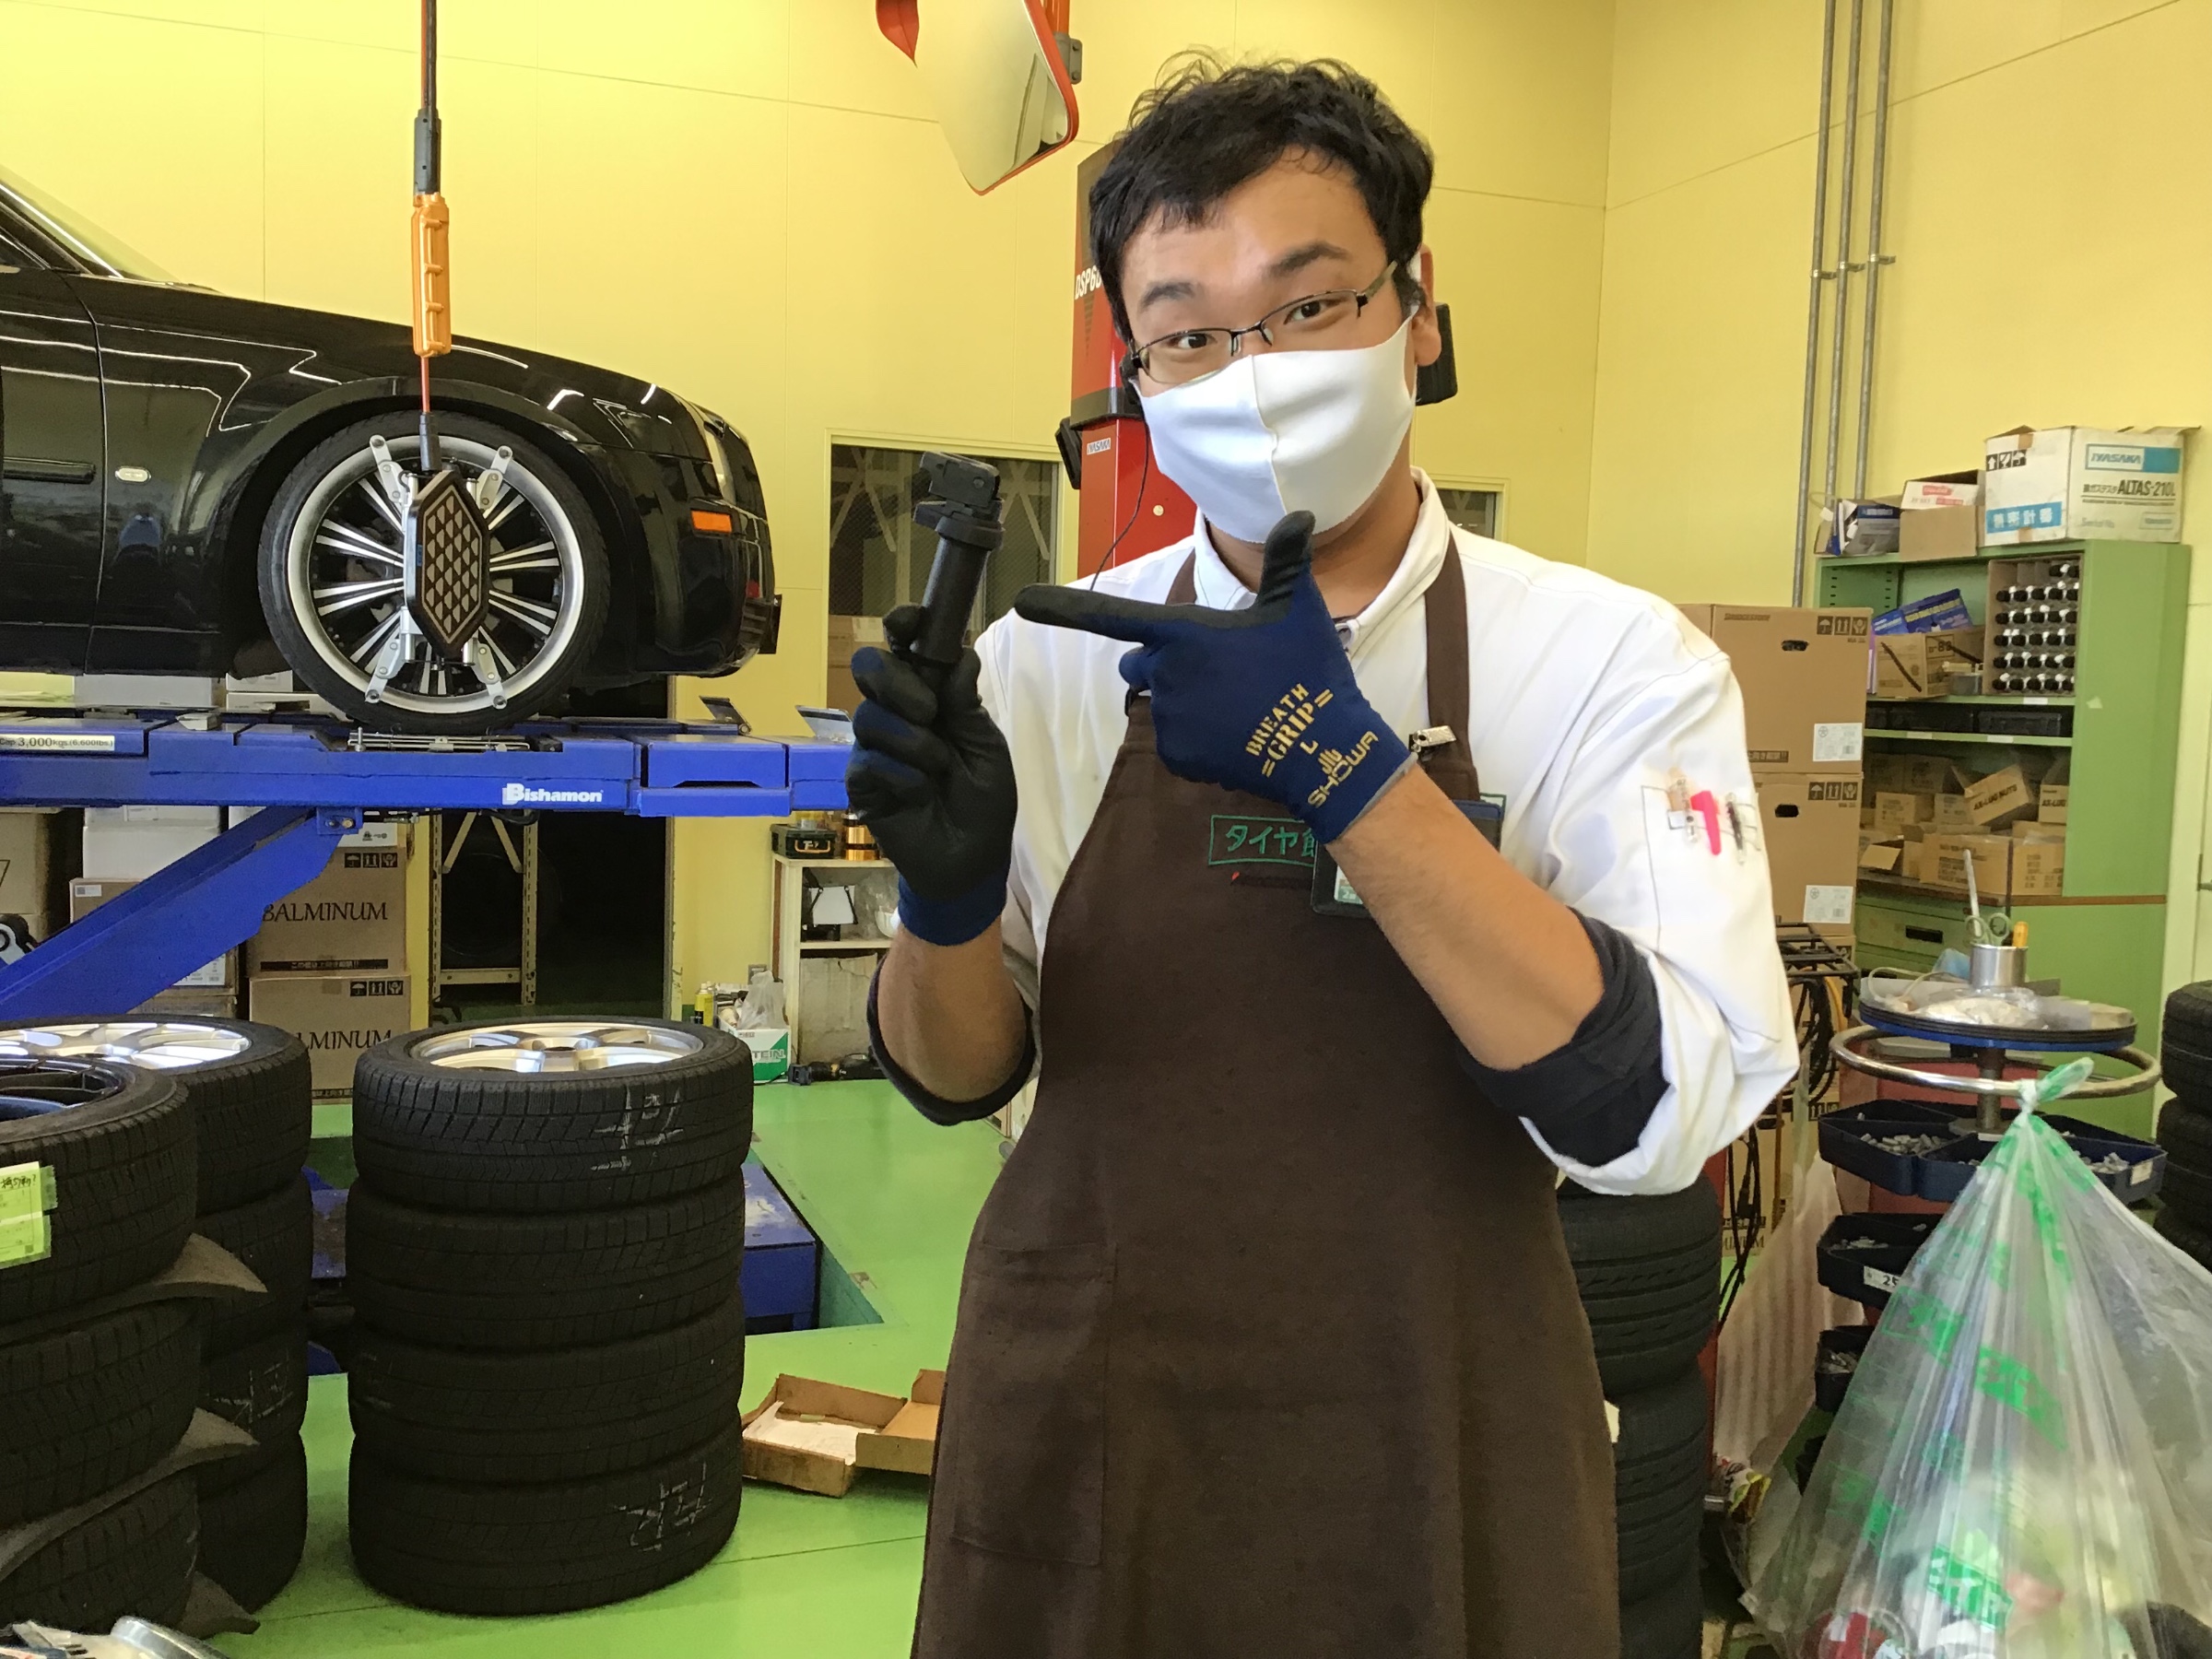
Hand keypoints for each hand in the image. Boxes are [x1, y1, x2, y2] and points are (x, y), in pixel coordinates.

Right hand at [845, 607, 1016, 943]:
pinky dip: (900, 774)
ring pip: (869, 715)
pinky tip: (918, 792)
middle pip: (870, 667)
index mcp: (932, 695)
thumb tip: (959, 656)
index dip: (903, 626)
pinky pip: (866, 760)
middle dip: (896, 680)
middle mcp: (898, 712)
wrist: (972, 861)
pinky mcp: (861, 781)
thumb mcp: (987, 747)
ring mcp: (875, 746)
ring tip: (938, 768)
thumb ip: (968, 705)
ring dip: (910, 740)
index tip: (909, 620)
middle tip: (928, 709)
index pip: (906, 647)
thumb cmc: (984, 801)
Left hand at [1013, 512, 1411, 842]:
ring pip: (1161, 702)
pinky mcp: (1178, 756)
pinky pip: (1176, 741)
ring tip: (1235, 703)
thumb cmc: (1306, 670)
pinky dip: (1198, 738)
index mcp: (1182, 633)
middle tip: (1215, 668)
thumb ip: (1287, 562)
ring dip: (1185, 700)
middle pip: (1139, 663)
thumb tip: (1298, 513)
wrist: (1321, 748)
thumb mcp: (1298, 610)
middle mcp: (1163, 674)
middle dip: (1161, 662)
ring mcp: (1169, 718)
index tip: (1022, 601)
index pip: (1111, 615)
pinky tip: (1235, 734)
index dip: (1064, 607)